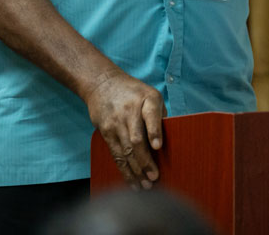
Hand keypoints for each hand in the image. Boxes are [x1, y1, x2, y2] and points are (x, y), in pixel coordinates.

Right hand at [85, 68, 165, 188]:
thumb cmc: (133, 92)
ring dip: (135, 171)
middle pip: (136, 139)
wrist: (102, 83)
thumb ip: (159, 115)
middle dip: (145, 161)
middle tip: (154, 178)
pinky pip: (116, 154)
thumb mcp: (151, 95)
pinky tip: (131, 181)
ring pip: (125, 151)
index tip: (158, 146)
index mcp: (146, 99)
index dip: (154, 131)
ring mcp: (115, 123)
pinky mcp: (106, 132)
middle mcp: (129, 111)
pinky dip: (124, 169)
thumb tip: (166, 141)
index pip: (151, 114)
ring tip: (145, 186)